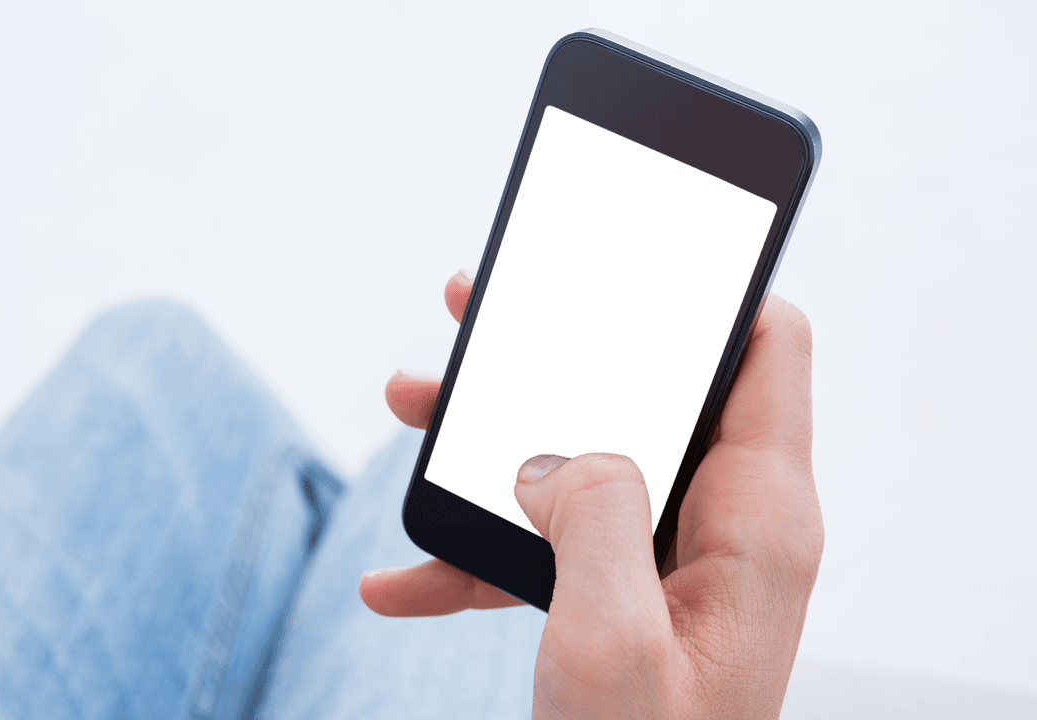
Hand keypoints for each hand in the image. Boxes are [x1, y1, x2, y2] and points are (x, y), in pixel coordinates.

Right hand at [361, 270, 822, 718]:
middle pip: (657, 385)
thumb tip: (553, 455)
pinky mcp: (626, 590)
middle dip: (560, 343)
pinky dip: (481, 543)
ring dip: (497, 433)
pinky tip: (400, 578)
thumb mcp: (609, 642)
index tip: (627, 253)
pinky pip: (558, 535)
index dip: (711, 287)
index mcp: (756, 519)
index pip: (767, 349)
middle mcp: (725, 523)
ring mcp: (672, 556)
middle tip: (477, 309)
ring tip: (409, 401)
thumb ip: (594, 517)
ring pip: (592, 451)